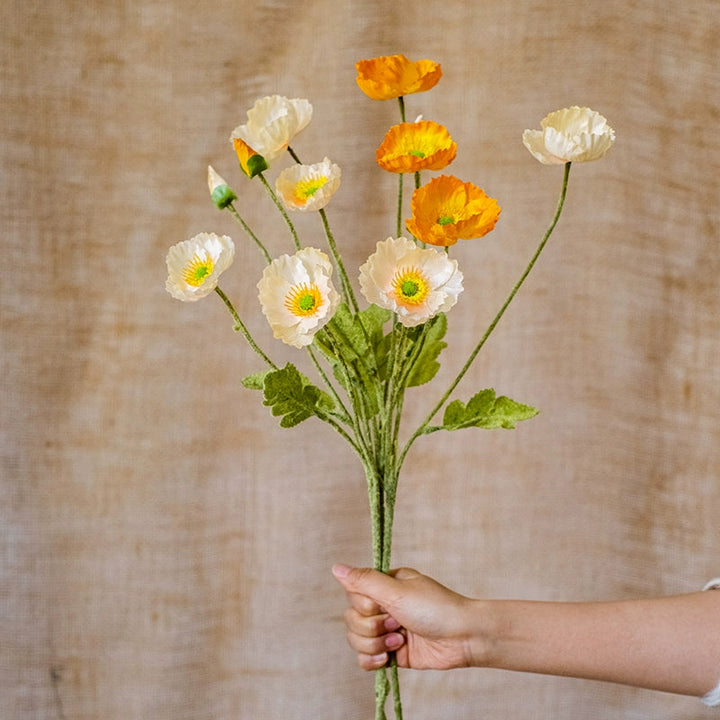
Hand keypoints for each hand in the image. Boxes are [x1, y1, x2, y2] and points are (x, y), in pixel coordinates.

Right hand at [332, 564, 476, 670]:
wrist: (463, 638)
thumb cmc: (435, 608)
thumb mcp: (396, 590)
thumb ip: (364, 581)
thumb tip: (335, 567)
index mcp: (384, 585)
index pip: (352, 595)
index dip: (364, 606)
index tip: (384, 606)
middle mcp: (384, 605)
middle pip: (351, 619)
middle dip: (372, 627)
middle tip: (397, 623)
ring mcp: (387, 630)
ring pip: (356, 640)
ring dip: (376, 644)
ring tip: (400, 640)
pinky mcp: (392, 653)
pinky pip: (365, 659)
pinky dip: (374, 661)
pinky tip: (390, 658)